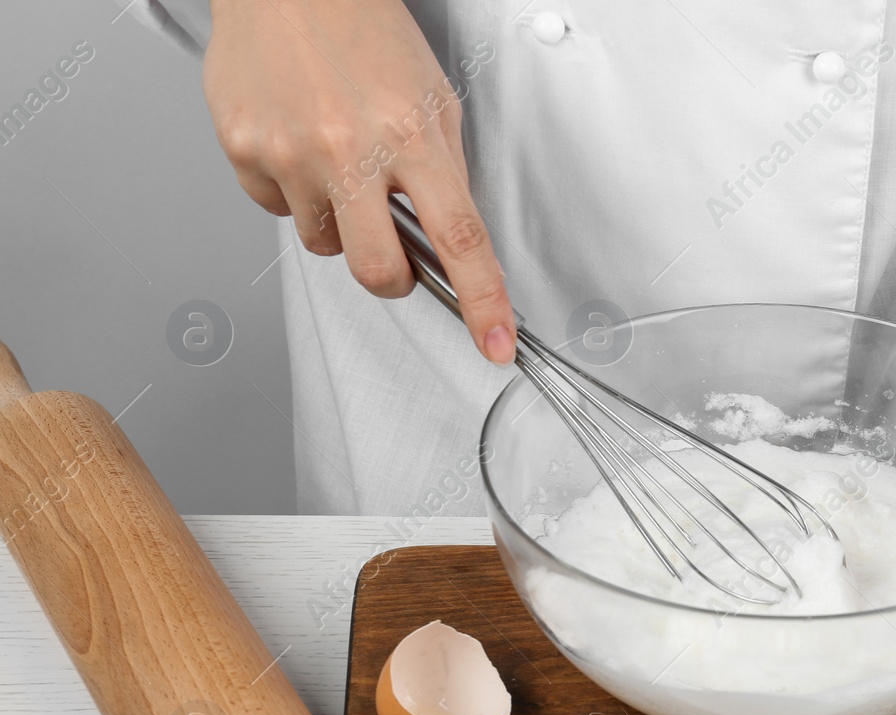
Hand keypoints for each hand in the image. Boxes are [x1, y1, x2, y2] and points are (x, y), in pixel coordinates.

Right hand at [203, 0, 515, 363]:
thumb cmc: (364, 32)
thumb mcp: (433, 97)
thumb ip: (445, 172)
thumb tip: (454, 243)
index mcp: (412, 134)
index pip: (460, 238)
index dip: (482, 300)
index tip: (496, 344)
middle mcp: (349, 147)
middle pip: (378, 269)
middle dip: (391, 277)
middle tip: (394, 252)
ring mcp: (291, 151)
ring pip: (324, 241)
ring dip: (338, 219)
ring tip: (337, 158)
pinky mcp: (243, 148)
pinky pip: (275, 207)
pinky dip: (292, 189)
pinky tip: (297, 141)